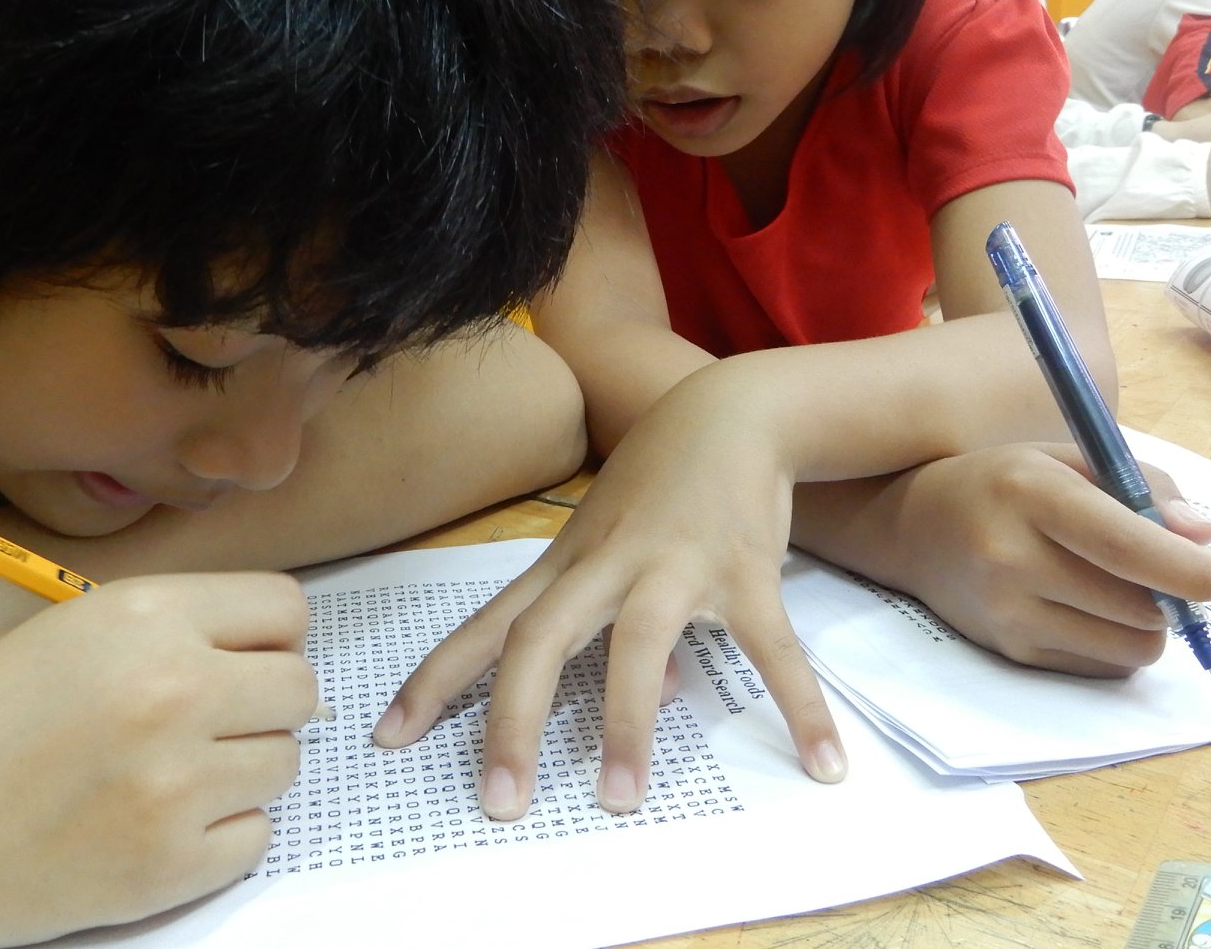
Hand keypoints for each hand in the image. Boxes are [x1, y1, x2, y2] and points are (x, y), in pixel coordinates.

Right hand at [0, 573, 316, 948]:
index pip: (285, 608)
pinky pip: (255, 838)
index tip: (244, 655)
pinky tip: (158, 824)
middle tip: (211, 722)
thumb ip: (167, 628)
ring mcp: (175, 783)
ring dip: (243, 770)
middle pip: (300, 688)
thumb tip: (261, 646)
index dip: (269, 633)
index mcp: (145, 614)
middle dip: (264, 704)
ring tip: (172, 773)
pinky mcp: (167, 866)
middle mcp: (174, 689)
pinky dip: (219, 836)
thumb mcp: (67, 631)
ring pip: (284, 765)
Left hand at [373, 372, 844, 820]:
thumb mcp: (612, 542)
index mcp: (565, 562)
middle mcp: (606, 563)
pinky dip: (799, 704)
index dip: (433, 680)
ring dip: (626, 722)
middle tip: (500, 802)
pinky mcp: (743, 567)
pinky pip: (770, 646)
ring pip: (635, 643)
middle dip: (513, 719)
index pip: (486, 625)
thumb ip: (608, 615)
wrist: (731, 407)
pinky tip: (824, 763)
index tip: (386, 738)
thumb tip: (647, 696)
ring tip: (619, 799)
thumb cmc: (659, 484)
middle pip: (539, 637)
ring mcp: (673, 563)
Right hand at [848, 444, 1210, 674]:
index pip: (1127, 545)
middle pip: (1139, 605)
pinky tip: (1082, 607)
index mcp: (1030, 493)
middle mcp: (1012, 557)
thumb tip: (1203, 538)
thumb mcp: (1060, 457)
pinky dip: (1114, 642)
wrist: (906, 528)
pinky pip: (1102, 666)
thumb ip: (1141, 486)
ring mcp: (1008, 612)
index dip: (1194, 569)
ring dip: (1146, 622)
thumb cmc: (997, 483)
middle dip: (1170, 592)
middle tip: (1160, 567)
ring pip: (1129, 646)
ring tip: (1116, 587)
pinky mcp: (1011, 651)